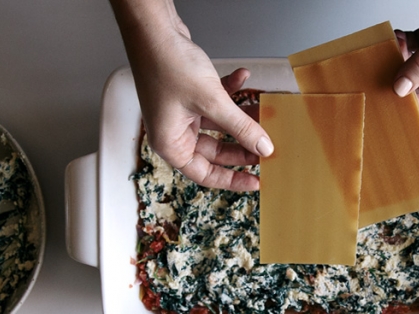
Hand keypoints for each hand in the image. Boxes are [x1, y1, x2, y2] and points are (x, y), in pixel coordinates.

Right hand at [110, 0, 272, 190]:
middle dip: (242, 147)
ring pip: (219, 125)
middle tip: (266, 148)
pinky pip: (215, 102)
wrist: (152, 28)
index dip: (232, 180)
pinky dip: (230, 92)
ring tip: (263, 115)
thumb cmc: (166, 65)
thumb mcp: (212, 102)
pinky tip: (244, 78)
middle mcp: (174, 131)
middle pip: (215, 151)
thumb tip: (263, 147)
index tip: (255, 181)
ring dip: (241, 118)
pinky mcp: (188, 94)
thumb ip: (241, 127)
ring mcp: (181, 112)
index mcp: (171, 144)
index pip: (205, 174)